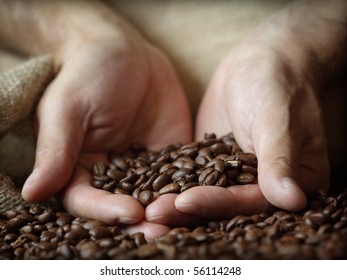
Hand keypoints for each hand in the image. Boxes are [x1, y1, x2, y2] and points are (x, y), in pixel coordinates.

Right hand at [5, 4, 192, 238]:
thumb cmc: (86, 75)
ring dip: (172, 210)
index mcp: (79, 169)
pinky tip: (210, 193)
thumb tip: (31, 192)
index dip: (106, 210)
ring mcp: (145, 167)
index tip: (130, 213)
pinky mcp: (170, 155)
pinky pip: (182, 174)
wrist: (124, 53)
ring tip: (189, 219)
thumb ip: (55, 150)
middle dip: (144, 221)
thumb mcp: (67, 109)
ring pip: (157, 195)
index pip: (88, 200)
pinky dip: (194, 185)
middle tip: (164, 232)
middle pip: (125, 205)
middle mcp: (112, 175)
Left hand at [146, 0, 346, 224]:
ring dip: (174, 202)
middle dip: (188, 210)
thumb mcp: (277, 119)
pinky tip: (146, 188)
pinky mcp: (213, 162)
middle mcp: (261, 185)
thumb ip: (279, 159)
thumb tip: (291, 202)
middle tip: (152, 213)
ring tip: (144, 206)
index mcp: (288, 181)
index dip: (217, 204)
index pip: (249, 202)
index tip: (184, 202)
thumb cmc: (276, 84)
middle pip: (223, 206)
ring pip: (204, 195)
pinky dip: (172, 183)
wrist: (259, 61)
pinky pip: (192, 177)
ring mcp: (234, 175)